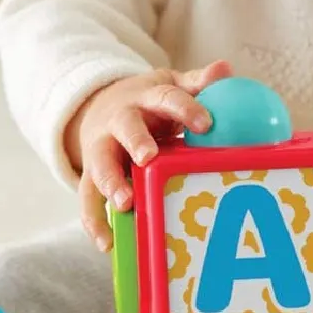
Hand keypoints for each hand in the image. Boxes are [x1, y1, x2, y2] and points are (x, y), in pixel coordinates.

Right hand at [66, 60, 232, 251]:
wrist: (99, 107)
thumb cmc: (149, 102)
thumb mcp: (170, 86)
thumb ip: (197, 83)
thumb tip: (225, 69)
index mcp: (145, 99)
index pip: (167, 99)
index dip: (186, 109)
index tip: (205, 123)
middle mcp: (119, 122)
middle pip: (125, 129)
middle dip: (136, 142)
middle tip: (148, 157)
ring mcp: (101, 149)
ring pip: (100, 165)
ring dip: (110, 184)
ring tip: (124, 204)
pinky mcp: (90, 175)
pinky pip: (87, 200)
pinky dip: (95, 222)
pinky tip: (107, 243)